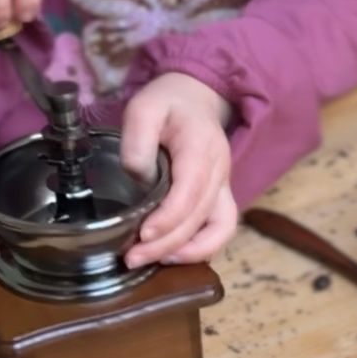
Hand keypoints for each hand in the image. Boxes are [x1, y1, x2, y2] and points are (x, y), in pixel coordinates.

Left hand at [121, 72, 237, 267]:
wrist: (195, 96)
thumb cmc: (168, 102)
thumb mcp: (144, 107)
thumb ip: (137, 139)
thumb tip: (136, 177)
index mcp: (201, 147)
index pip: (190, 192)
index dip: (168, 219)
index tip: (141, 235)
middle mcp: (219, 169)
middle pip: (201, 217)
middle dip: (167, 244)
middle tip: (132, 257)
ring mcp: (224, 184)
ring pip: (219, 228)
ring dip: (189, 251)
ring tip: (155, 261)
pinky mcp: (221, 194)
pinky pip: (222, 228)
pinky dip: (203, 247)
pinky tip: (174, 254)